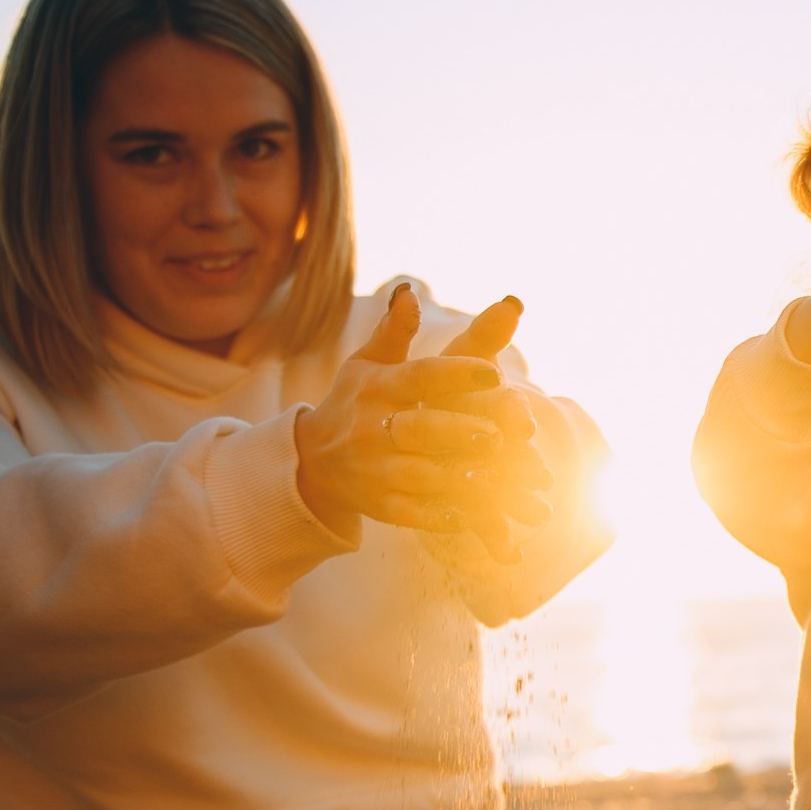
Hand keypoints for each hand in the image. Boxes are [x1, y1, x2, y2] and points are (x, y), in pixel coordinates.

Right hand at [295, 286, 546, 561]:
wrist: (310, 462)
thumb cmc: (353, 403)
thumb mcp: (368, 364)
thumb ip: (395, 332)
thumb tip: (410, 291)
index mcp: (378, 387)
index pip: (420, 377)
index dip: (456, 375)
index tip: (495, 372)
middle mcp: (371, 428)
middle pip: (419, 429)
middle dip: (457, 431)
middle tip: (500, 434)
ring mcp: (373, 470)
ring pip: (418, 475)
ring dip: (455, 480)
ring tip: (496, 481)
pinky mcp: (378, 505)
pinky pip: (408, 513)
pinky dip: (435, 516)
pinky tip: (466, 518)